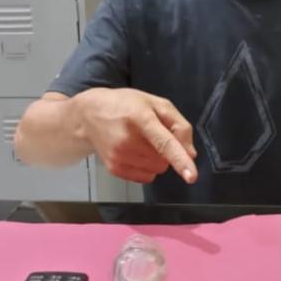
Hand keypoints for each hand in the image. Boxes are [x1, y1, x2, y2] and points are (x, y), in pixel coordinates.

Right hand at [76, 88, 197, 183]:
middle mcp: (128, 140)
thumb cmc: (126, 105)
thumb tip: (191, 153)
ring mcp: (119, 157)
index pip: (165, 143)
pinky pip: (146, 177)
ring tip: (139, 140)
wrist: (89, 115)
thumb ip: (179, 125)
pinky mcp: (114, 169)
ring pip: (157, 169)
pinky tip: (133, 151)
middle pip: (165, 159)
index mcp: (141, 118)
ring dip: (156, 158)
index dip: (180, 160)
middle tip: (150, 133)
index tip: (191, 176)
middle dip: (165, 150)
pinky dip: (146, 167)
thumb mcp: (156, 103)